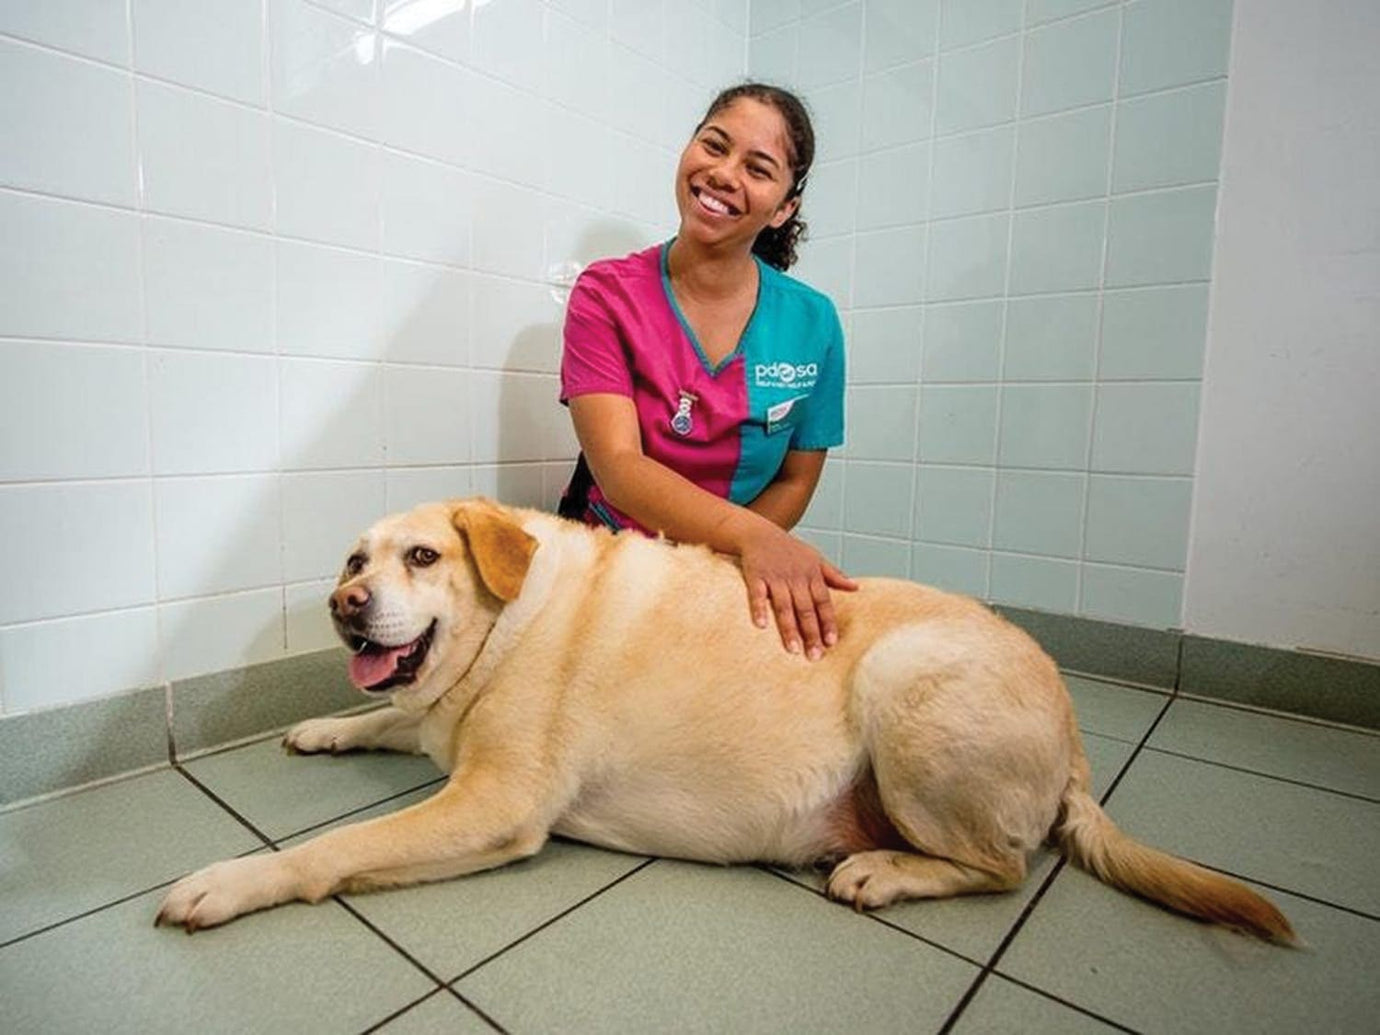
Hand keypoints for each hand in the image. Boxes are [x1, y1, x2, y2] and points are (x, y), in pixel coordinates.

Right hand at [739, 527, 857, 659]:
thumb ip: (834, 575)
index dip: (828, 622)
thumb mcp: (815, 558)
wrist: (760, 532)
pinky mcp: (756, 576)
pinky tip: (761, 626)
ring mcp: (775, 577)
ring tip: (793, 650)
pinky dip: (759, 609)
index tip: (832, 642)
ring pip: (784, 606)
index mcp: (811, 575)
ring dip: (789, 628)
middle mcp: (795, 578)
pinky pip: (757, 594)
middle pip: (806, 609)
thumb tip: (856, 587)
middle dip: (811, 633)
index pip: (823, 602)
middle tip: (815, 656)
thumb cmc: (790, 549)